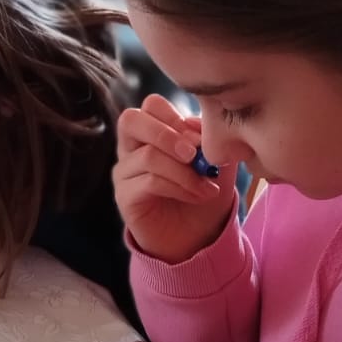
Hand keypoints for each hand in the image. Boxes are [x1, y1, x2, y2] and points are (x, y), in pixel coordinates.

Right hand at [114, 94, 234, 264]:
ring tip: (207, 185)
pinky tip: (197, 195)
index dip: (176, 115)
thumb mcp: (217, 162)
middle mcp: (131, 148)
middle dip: (167, 133)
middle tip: (194, 154)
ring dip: (184, 171)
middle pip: (130, 120)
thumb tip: (196, 124)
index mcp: (152, 132)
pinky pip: (150, 182)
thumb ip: (209, 138)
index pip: (151, 105)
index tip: (201, 138)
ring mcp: (124, 173)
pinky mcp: (125, 197)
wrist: (198, 236)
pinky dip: (179, 187)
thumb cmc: (204, 193)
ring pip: (148, 156)